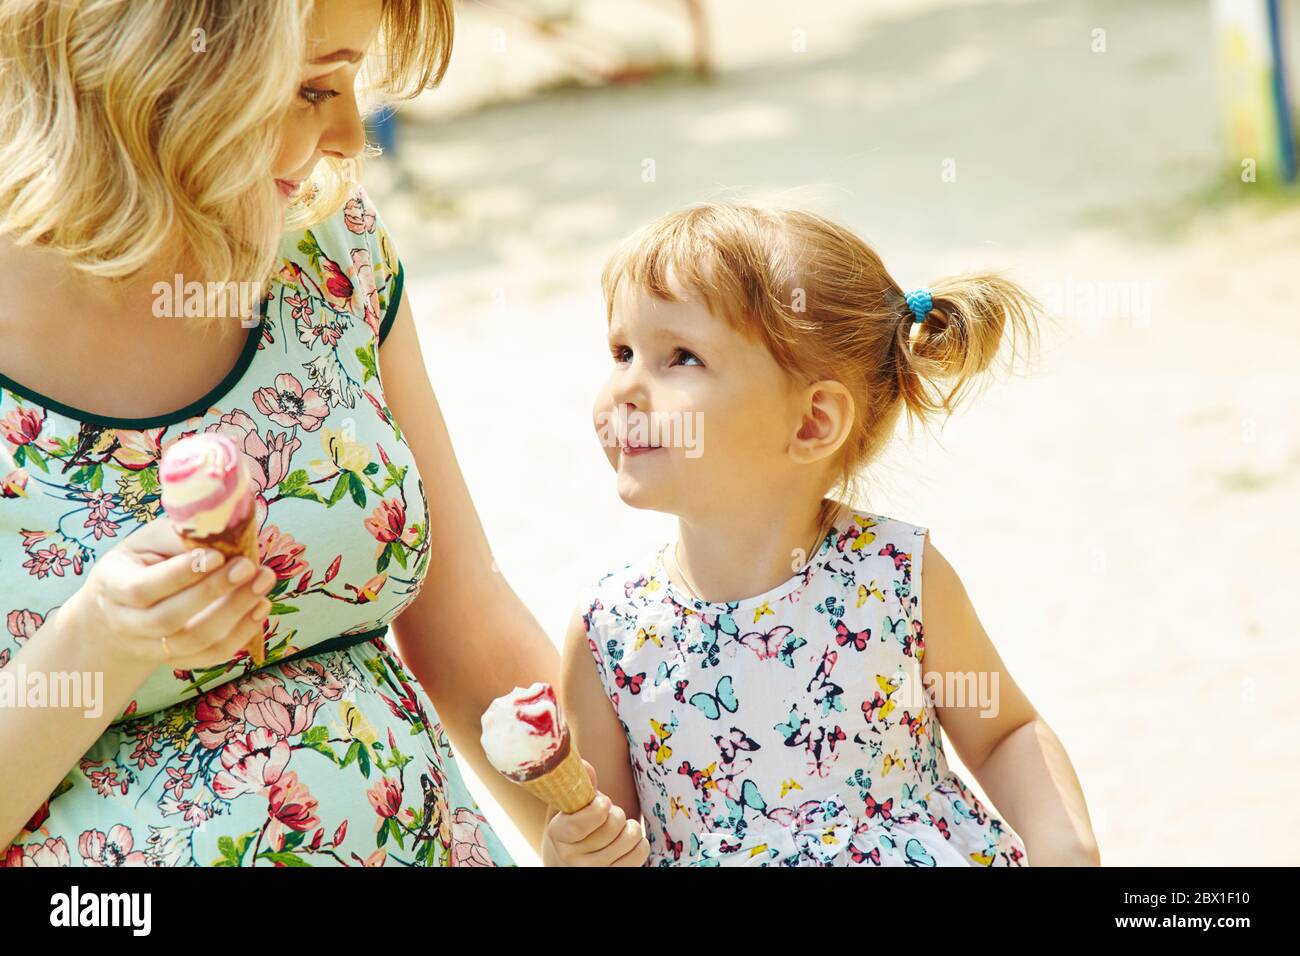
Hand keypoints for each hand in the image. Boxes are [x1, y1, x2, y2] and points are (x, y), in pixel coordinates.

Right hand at [58, 515, 275, 670]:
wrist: (117, 612)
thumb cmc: (140, 563)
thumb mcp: (148, 541)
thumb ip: (179, 536)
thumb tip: (223, 529)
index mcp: (111, 586)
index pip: (142, 588)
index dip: (181, 574)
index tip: (217, 555)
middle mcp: (126, 623)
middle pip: (168, 619)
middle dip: (214, 592)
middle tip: (249, 567)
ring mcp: (150, 647)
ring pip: (193, 641)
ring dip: (235, 613)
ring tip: (263, 583)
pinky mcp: (176, 660)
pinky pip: (210, 656)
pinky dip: (240, 634)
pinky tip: (261, 607)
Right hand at [541, 760, 648, 866]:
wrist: (572, 862)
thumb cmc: (575, 826)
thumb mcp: (569, 808)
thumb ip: (578, 787)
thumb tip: (584, 766)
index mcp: (557, 834)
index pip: (579, 824)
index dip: (599, 808)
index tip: (603, 802)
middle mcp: (572, 859)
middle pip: (612, 825)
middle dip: (617, 812)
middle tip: (609, 814)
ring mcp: (593, 871)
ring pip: (629, 837)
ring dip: (630, 826)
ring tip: (619, 828)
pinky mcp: (613, 877)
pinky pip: (640, 852)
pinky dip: (640, 841)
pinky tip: (627, 841)